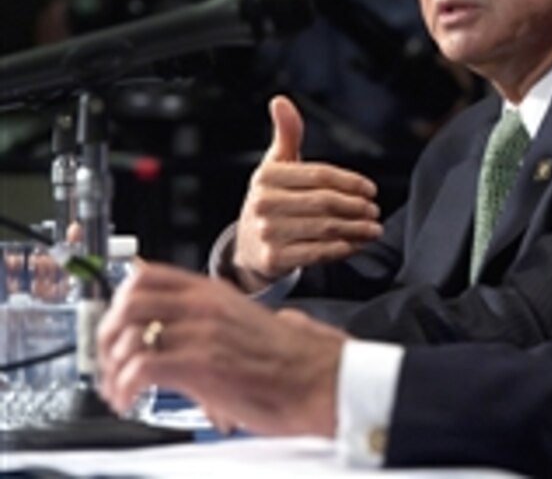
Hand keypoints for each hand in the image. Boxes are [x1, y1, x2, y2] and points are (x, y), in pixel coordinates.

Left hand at [96, 262, 346, 436]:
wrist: (321, 379)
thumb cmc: (296, 360)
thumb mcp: (251, 322)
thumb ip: (217, 322)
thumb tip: (195, 338)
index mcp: (215, 293)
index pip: (147, 275)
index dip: (118, 300)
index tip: (113, 326)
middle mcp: (204, 306)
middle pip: (127, 303)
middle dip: (106, 337)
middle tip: (108, 362)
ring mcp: (202, 332)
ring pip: (127, 336)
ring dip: (111, 369)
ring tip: (118, 390)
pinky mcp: (202, 364)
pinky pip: (140, 369)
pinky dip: (124, 387)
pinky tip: (130, 400)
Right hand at [234, 95, 382, 289]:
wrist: (247, 247)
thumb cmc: (272, 200)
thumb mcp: (276, 165)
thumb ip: (286, 134)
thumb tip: (281, 100)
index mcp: (267, 176)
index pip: (320, 175)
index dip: (350, 182)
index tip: (371, 189)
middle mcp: (263, 203)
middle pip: (325, 203)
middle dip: (356, 207)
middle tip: (374, 210)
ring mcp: (267, 233)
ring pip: (325, 229)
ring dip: (356, 229)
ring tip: (374, 228)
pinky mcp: (273, 260)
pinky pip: (317, 254)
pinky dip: (342, 249)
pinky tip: (356, 245)